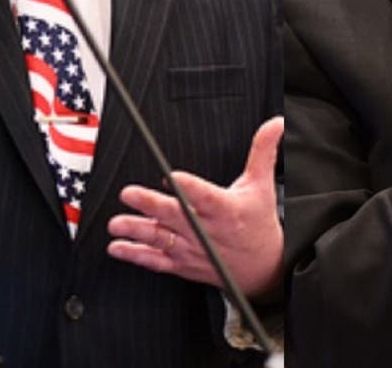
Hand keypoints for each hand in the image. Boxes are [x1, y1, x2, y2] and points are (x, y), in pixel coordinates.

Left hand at [107, 116, 283, 298]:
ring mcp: (194, 249)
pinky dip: (137, 255)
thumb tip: (274, 123)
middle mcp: (207, 231)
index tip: (171, 177)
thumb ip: (263, 150)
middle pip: (176, 216)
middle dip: (150, 205)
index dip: (189, 187)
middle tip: (128, 194)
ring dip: (137, 231)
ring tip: (116, 224)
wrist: (264, 268)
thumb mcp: (262, 184)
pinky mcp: (185, 264)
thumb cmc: (258, 222)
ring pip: (162, 239)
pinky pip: (158, 261)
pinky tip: (119, 247)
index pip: (206, 196)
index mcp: (226, 209)